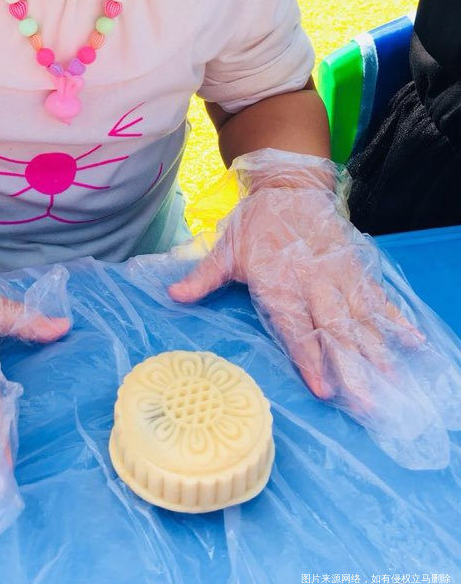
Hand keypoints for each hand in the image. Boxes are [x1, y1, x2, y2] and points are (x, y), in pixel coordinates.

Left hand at [169, 150, 423, 408]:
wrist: (288, 184)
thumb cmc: (254, 221)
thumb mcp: (225, 247)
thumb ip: (203, 276)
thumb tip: (172, 296)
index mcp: (279, 281)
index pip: (296, 326)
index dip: (309, 357)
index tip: (322, 388)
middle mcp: (312, 282)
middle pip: (334, 329)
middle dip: (350, 365)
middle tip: (364, 399)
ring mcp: (337, 274)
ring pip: (359, 316)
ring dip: (375, 348)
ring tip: (389, 377)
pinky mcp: (354, 266)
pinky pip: (376, 296)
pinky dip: (394, 317)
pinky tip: (411, 339)